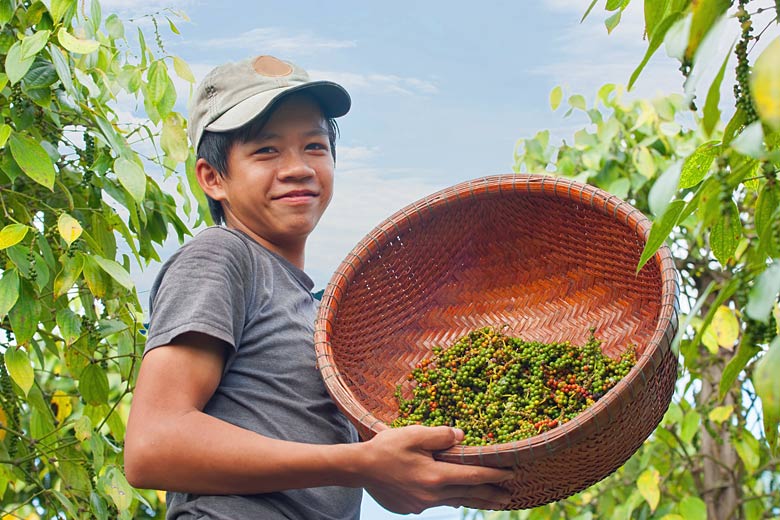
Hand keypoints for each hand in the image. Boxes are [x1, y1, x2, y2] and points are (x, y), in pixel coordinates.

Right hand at [361, 425, 513, 513]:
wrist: (358, 469)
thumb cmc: (386, 448)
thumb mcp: (414, 434)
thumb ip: (440, 435)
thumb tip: (461, 436)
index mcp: (436, 476)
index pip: (473, 477)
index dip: (494, 475)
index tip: (512, 473)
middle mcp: (432, 495)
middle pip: (469, 495)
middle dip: (491, 494)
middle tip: (509, 495)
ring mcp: (421, 504)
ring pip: (454, 501)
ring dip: (474, 499)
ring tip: (490, 500)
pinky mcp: (411, 507)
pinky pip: (437, 503)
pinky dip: (451, 500)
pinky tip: (456, 499)